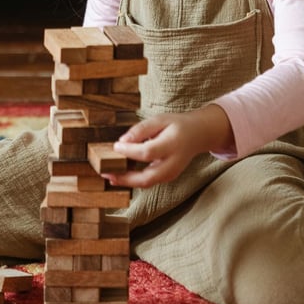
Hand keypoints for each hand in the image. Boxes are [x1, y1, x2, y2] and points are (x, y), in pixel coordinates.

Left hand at [104, 105, 233, 188]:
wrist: (197, 135)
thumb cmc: (176, 125)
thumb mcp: (160, 119)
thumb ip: (141, 129)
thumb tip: (122, 141)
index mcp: (172, 144)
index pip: (148, 152)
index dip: (129, 151)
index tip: (115, 146)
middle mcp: (173, 163)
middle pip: (147, 178)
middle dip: (124, 178)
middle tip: (105, 173)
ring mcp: (171, 174)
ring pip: (147, 183)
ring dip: (126, 181)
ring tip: (109, 174)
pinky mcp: (167, 177)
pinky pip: (149, 181)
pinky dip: (133, 180)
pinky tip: (120, 174)